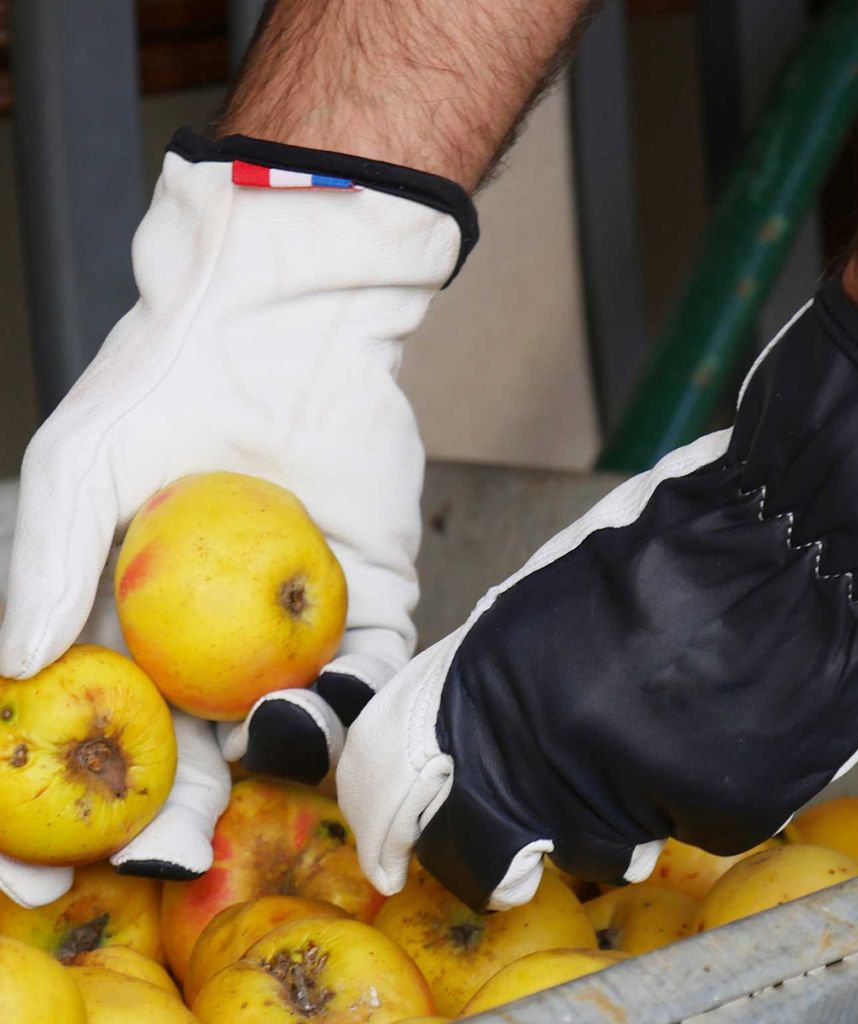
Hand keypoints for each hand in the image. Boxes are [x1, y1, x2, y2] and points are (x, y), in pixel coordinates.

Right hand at [0, 129, 475, 896]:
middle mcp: (216, 634)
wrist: (281, 320)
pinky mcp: (372, 594)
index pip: (100, 729)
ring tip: (245, 752)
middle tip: (168, 844)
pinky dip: (350, 697)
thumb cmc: (168, 383)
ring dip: (271, 757)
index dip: (67, 808)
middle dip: (177, 814)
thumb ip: (41, 561)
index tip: (47, 868)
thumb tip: (16, 665)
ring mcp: (297, 621)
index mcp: (137, 618)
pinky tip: (315, 704)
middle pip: (195, 750)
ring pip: (289, 720)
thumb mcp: (77, 465)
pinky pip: (370, 665)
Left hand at [338, 282, 857, 910]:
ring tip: (670, 720)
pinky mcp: (715, 811)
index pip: (412, 801)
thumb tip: (459, 754)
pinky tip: (726, 721)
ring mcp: (630, 787)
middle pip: (502, 850)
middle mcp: (543, 749)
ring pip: (605, 842)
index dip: (410, 832)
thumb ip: (492, 684)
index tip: (418, 854)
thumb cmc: (673, 546)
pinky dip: (704, 790)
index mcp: (487, 686)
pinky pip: (693, 827)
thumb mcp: (546, 597)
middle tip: (564, 802)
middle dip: (523, 840)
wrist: (796, 531)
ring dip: (627, 802)